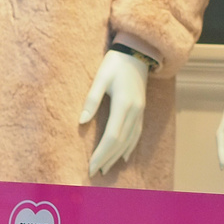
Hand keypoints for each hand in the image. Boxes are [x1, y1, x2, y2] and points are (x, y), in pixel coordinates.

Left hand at [80, 50, 148, 176]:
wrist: (138, 51)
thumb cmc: (116, 62)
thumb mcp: (100, 77)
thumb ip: (91, 99)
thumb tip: (81, 122)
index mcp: (124, 104)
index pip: (112, 137)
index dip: (101, 154)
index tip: (91, 166)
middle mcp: (135, 111)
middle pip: (121, 143)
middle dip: (108, 159)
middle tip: (94, 172)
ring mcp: (141, 111)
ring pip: (130, 140)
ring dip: (118, 156)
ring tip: (106, 168)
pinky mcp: (142, 109)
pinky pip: (137, 133)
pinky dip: (129, 147)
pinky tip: (124, 156)